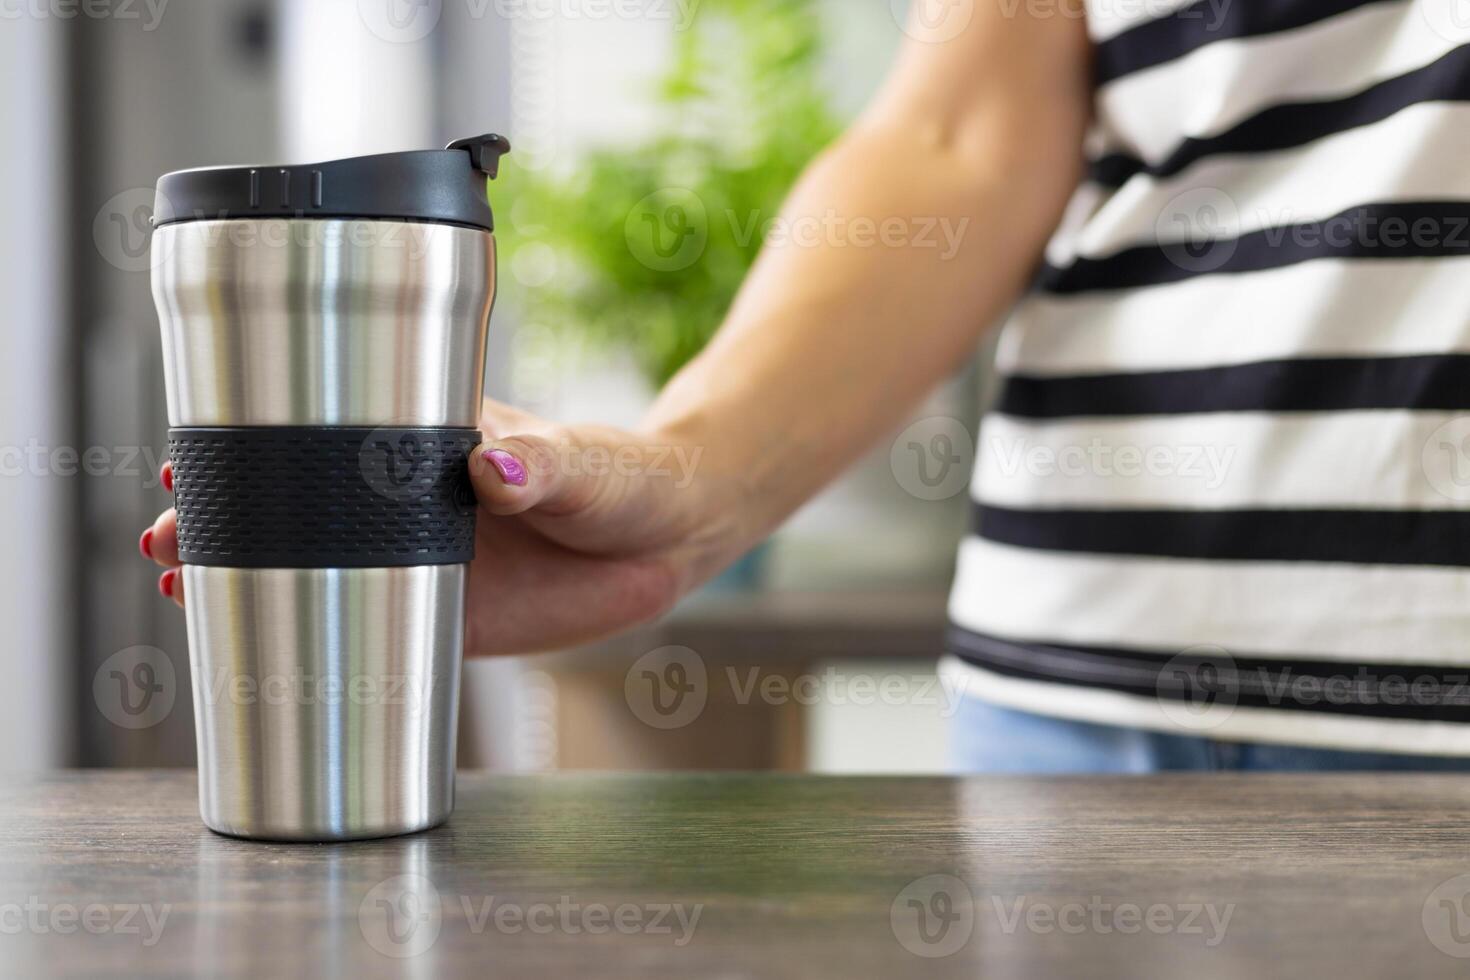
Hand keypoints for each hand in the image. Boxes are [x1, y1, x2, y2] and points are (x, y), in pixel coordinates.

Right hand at [139, 399, 739, 654]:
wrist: (665, 539)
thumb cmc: (621, 479)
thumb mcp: (585, 463)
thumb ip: (544, 464)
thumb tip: (497, 465)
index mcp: (429, 441)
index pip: (324, 434)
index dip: (254, 445)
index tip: (191, 456)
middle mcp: (407, 498)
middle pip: (297, 502)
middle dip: (223, 516)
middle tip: (164, 534)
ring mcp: (420, 558)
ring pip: (315, 564)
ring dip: (248, 572)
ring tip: (180, 583)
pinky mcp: (446, 617)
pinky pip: (366, 629)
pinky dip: (313, 636)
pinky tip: (262, 648)